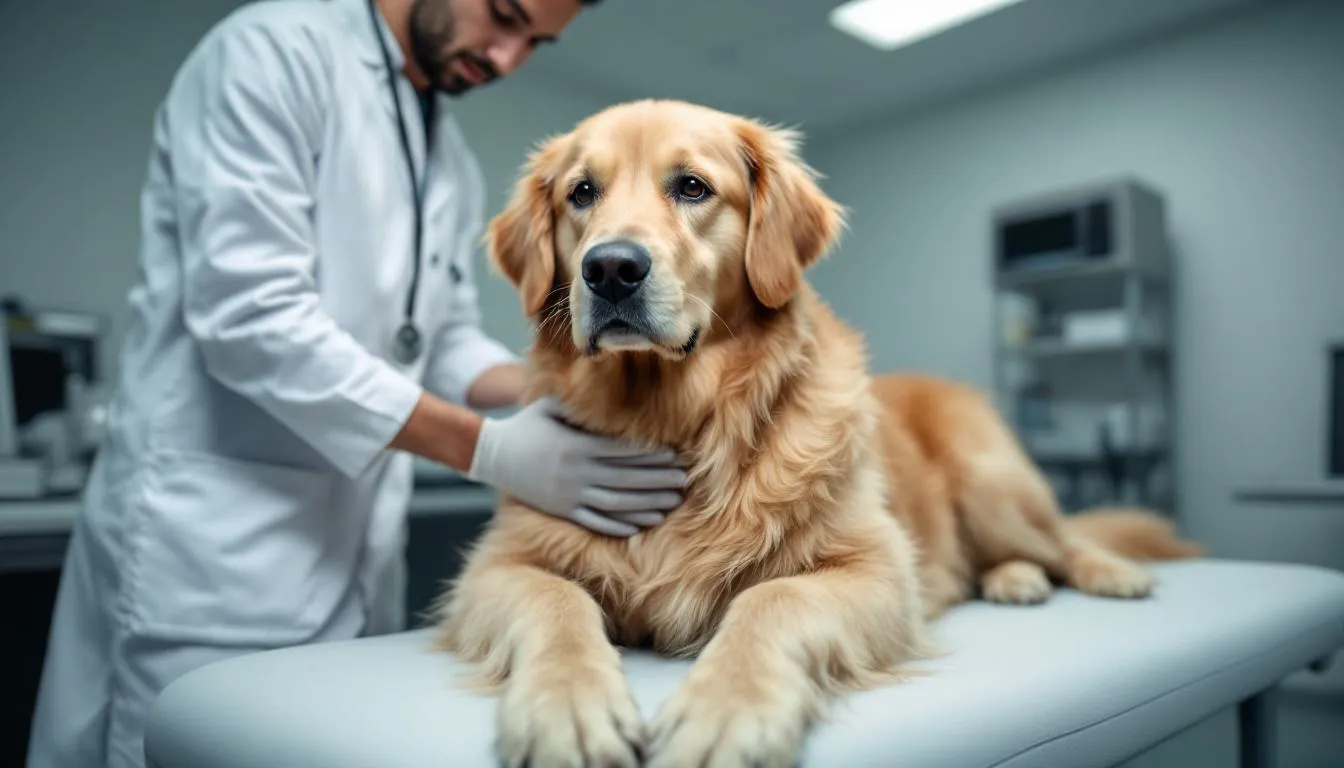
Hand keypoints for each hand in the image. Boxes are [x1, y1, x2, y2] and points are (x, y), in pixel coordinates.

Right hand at [466, 397, 686, 535]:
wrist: (493, 456)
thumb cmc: (527, 425)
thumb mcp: (549, 406)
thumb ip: (578, 400)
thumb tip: (606, 377)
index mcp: (576, 445)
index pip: (622, 452)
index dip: (652, 455)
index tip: (676, 455)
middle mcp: (575, 472)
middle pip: (626, 479)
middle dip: (658, 481)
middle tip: (684, 481)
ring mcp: (569, 495)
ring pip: (616, 503)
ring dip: (647, 504)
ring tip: (671, 502)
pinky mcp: (563, 511)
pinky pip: (597, 521)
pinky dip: (621, 524)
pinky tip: (643, 523)